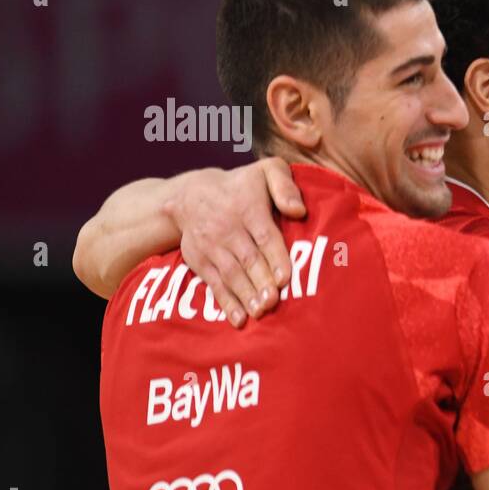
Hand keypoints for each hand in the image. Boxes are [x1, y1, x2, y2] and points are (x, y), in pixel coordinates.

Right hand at [165, 159, 305, 326]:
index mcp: (248, 207)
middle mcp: (227, 228)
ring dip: (245, 295)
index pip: (264, 236)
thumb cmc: (242, 186)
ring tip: (260, 312)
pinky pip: (214, 284)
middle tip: (273, 301)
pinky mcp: (200, 261)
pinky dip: (226, 303)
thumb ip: (285, 185)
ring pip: (230, 274)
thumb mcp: (266, 171)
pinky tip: (239, 319)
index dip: (275, 257)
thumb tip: (298, 210)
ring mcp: (211, 246)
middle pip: (247, 258)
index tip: (285, 277)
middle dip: (261, 281)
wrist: (190, 195)